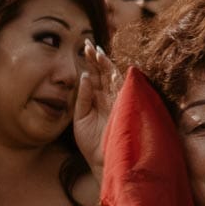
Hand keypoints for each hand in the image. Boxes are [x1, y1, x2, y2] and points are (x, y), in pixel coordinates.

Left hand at [73, 40, 119, 177]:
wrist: (102, 161)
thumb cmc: (92, 145)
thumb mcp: (80, 119)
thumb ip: (83, 98)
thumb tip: (84, 76)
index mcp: (99, 101)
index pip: (95, 78)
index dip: (91, 64)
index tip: (84, 49)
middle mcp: (109, 98)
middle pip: (103, 74)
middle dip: (96, 59)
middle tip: (88, 44)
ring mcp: (118, 101)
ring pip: (112, 77)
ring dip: (104, 63)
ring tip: (95, 50)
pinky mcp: (124, 106)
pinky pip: (121, 86)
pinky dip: (115, 74)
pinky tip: (107, 64)